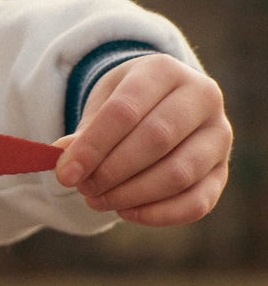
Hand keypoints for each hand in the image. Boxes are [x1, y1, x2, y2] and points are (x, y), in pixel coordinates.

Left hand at [54, 54, 231, 226]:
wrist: (163, 102)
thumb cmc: (125, 104)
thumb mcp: (100, 104)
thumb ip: (85, 131)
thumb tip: (63, 157)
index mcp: (163, 71)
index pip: (125, 110)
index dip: (92, 146)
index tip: (65, 174)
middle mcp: (202, 98)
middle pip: (155, 140)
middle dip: (111, 171)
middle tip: (83, 189)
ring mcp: (219, 136)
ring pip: (178, 174)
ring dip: (132, 195)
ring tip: (97, 200)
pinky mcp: (223, 171)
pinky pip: (197, 202)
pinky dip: (159, 214)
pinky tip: (126, 212)